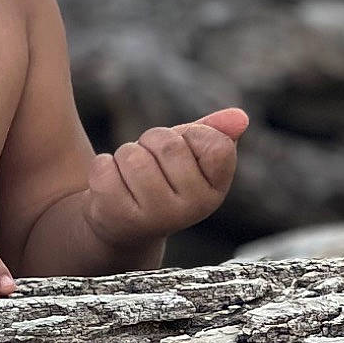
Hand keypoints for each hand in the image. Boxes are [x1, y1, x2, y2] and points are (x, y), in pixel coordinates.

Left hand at [81, 107, 249, 249]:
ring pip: (133, 156)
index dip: (190, 135)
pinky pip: (105, 168)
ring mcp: (156, 216)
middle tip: (150, 163)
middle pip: (167, 143)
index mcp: (215, 191)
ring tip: (130, 177)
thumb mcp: (190, 155)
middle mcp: (192, 209)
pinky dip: (103, 167)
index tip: (182, 151)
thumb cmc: (161, 179)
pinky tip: (112, 187)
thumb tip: (240, 117)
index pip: (215, 144)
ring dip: (125, 155)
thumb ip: (215, 133)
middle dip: (150, 142)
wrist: (124, 225)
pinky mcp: (119, 217)